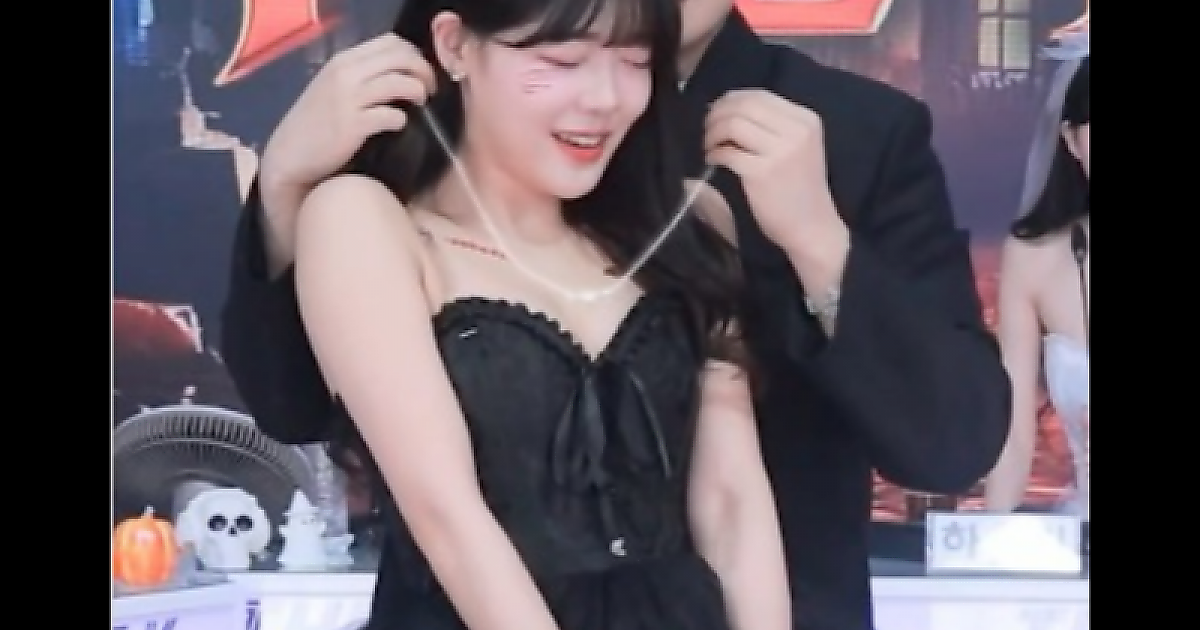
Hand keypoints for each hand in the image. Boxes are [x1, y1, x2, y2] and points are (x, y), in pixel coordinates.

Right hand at [259, 33, 437, 197]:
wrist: (290, 155)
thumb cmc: (316, 123)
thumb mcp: (333, 88)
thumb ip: (360, 75)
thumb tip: (399, 72)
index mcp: (343, 61)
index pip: (391, 41)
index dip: (414, 54)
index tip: (420, 72)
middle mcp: (345, 73)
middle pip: (401, 57)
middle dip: (424, 71)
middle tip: (429, 89)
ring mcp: (348, 99)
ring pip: (400, 82)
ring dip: (418, 91)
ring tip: (420, 103)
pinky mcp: (353, 126)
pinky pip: (391, 115)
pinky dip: (401, 119)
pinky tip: (398, 125)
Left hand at [703, 89, 840, 250]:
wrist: (812, 227)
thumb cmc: (800, 188)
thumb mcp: (797, 146)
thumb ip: (772, 125)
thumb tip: (727, 107)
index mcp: (806, 120)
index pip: (760, 95)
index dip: (731, 100)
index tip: (716, 111)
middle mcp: (796, 131)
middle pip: (744, 106)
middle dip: (717, 114)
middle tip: (707, 128)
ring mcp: (781, 152)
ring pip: (733, 124)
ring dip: (713, 133)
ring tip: (710, 146)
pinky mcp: (763, 173)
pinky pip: (728, 153)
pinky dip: (714, 154)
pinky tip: (713, 161)